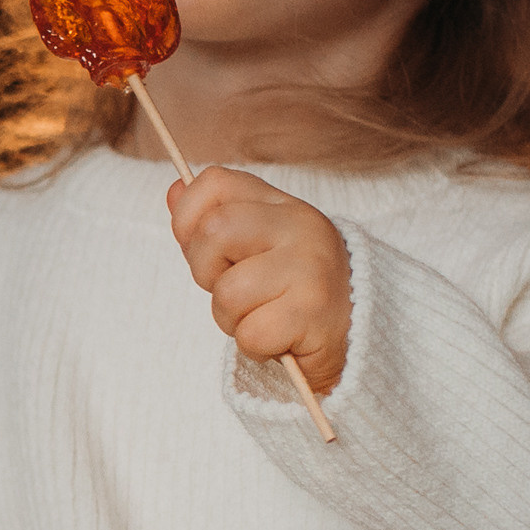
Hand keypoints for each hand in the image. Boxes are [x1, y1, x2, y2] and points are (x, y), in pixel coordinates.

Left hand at [168, 167, 351, 393]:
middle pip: (213, 232)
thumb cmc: (291, 292)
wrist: (354, 338)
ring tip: (261, 318)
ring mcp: (310, 267)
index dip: (188, 218)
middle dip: (205, 272)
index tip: (199, 248)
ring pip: (227, 292)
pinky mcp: (313, 312)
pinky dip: (255, 347)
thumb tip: (175, 190)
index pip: (216, 183)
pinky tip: (280, 339)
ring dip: (231, 319)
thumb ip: (214, 221)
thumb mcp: (254, 248)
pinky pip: (250, 333)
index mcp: (281, 205)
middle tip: (233, 291)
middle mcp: (300, 227)